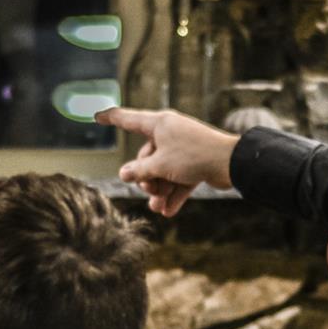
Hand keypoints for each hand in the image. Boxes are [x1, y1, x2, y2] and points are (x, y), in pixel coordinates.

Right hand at [95, 107, 240, 216]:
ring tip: (158, 207)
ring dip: (160, 190)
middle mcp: (170, 133)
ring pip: (163, 171)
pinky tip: (168, 212)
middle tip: (151, 190)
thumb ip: (139, 171)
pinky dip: (174, 193)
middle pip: (147, 157)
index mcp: (159, 124)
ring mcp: (183, 148)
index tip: (97, 116)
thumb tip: (123, 174)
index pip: (128, 119)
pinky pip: (178, 178)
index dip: (111, 118)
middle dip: (147, 178)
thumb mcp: (160, 165)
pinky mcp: (195, 163)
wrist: (231, 163)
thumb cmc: (194, 156)